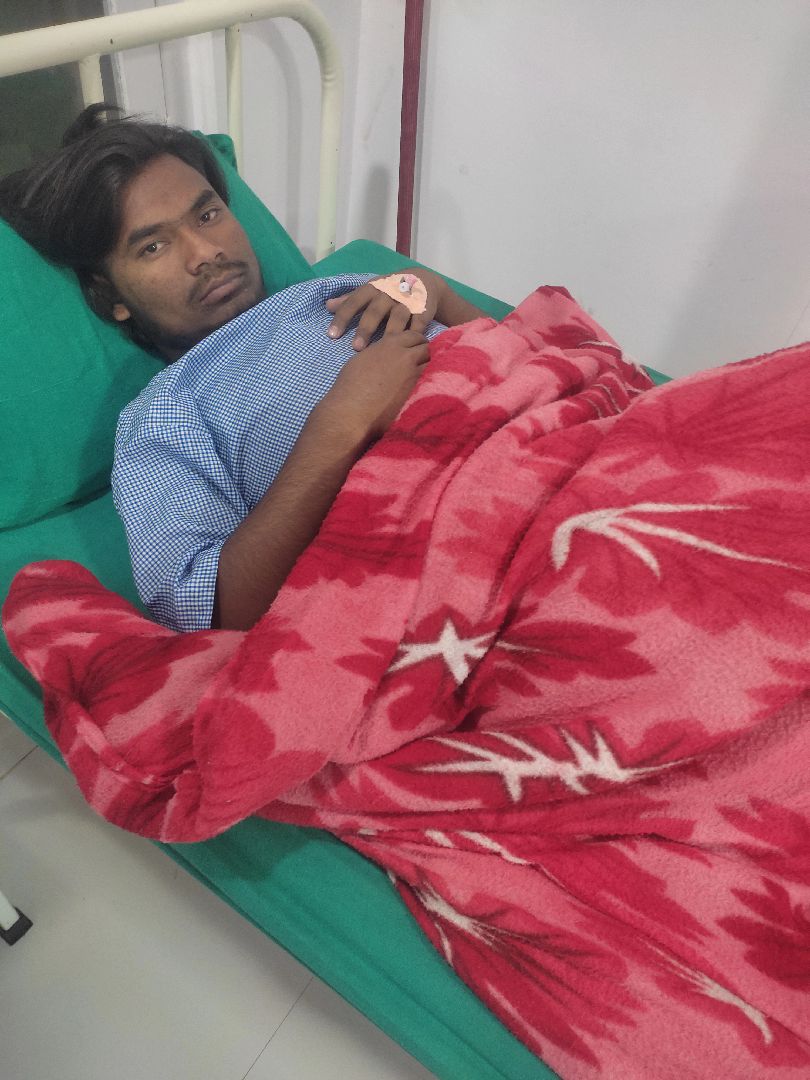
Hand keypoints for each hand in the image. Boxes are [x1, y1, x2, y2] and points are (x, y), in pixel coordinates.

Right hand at [314, 329, 429, 442]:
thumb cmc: (350, 386)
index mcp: (390, 344)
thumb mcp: (364, 360)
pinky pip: (431, 381)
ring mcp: (414, 374)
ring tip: (425, 374)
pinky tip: (424, 387)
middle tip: (423, 361)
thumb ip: (381, 353)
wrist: (352, 411)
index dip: (416, 342)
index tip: (415, 349)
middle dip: (426, 353)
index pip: (414, 335)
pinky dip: (430, 381)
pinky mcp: (418, 392)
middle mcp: (405, 356)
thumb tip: (389, 356)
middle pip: (427, 348)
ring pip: (432, 364)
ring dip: (430, 367)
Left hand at [325, 269, 444, 350]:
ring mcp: (407, 301)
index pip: (354, 302)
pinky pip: (419, 323)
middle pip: (375, 311)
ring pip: (398, 317)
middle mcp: (388, 293)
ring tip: (384, 350)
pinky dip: (415, 334)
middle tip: (357, 348)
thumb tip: (328, 306)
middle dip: (366, 329)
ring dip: (390, 333)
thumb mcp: (370, 290)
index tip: (332, 335)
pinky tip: (409, 348)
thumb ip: (350, 299)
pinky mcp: (423, 309)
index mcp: (372, 289)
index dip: (343, 317)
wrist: (422, 280)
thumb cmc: (389, 289)